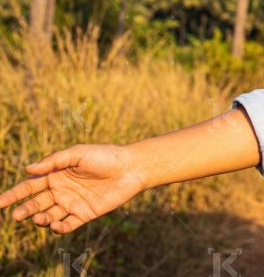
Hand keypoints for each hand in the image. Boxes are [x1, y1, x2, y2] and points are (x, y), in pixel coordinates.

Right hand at [0, 144, 145, 233]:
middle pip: (36, 203)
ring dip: (41, 219)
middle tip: (18, 216)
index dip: (13, 195)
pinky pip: (68, 225)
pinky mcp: (85, 214)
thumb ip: (54, 161)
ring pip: (49, 216)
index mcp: (56, 174)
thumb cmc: (105, 156)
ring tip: (41, 218)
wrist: (131, 167)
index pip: (29, 187)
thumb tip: (29, 169)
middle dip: (25, 210)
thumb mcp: (78, 153)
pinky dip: (60, 228)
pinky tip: (57, 225)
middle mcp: (62, 190)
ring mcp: (73, 203)